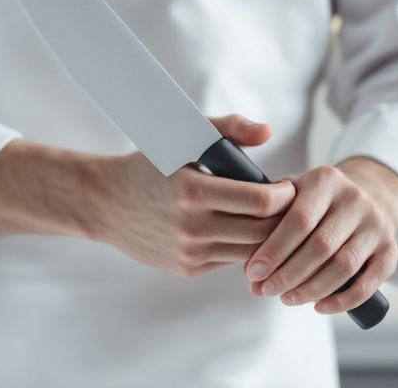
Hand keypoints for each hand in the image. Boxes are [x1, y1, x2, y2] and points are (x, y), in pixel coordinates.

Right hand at [92, 115, 295, 278]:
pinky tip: (244, 227)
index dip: (284, 194)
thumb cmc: (150, 164)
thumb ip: (227, 129)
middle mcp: (192, 228)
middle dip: (284, 217)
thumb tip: (268, 132)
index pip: (260, 202)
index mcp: (193, 192)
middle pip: (263, 231)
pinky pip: (231, 259)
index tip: (289, 184)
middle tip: (291, 202)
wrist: (106, 203)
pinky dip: (244, 245)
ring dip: (268, 234)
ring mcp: (190, 252)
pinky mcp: (188, 268)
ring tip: (272, 215)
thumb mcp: (181, 137)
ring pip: (251, 251)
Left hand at [244, 157, 397, 314]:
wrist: (366, 194)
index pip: (299, 219)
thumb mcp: (292, 193)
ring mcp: (377, 224)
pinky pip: (368, 283)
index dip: (274, 249)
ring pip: (343, 267)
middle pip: (320, 246)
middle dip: (288, 274)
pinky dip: (342, 301)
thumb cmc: (314, 201)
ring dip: (311, 289)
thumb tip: (250, 272)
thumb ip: (268, 222)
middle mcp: (356, 198)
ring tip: (287, 299)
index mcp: (326, 179)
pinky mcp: (391, 250)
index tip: (252, 273)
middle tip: (265, 291)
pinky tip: (319, 307)